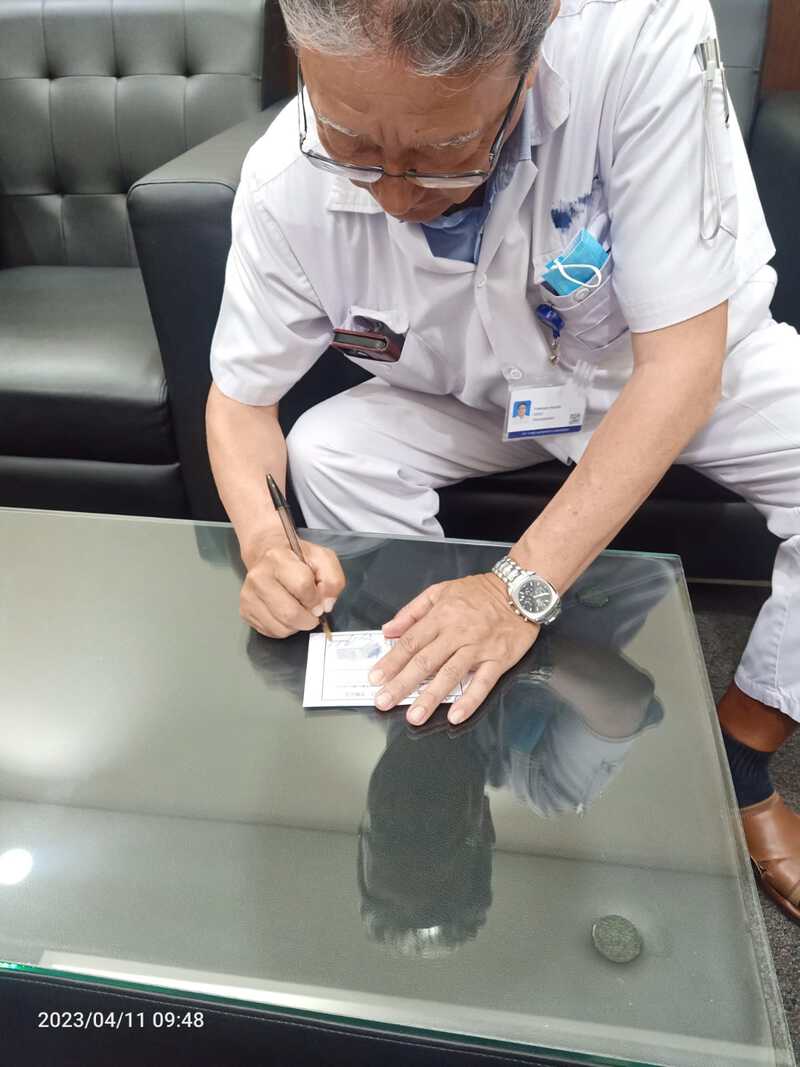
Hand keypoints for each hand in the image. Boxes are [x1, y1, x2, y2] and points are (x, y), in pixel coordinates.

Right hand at [240, 538, 345, 637]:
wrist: (267, 557)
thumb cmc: (298, 559)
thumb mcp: (322, 559)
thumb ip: (333, 580)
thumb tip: (325, 605)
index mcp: (277, 558)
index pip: (302, 586)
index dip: (316, 598)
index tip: (318, 599)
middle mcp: (258, 576)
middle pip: (290, 613)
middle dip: (308, 619)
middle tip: (311, 612)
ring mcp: (248, 595)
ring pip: (281, 627)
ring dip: (297, 625)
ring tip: (298, 611)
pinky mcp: (245, 611)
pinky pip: (272, 632)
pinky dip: (285, 629)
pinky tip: (286, 615)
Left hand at [369, 573, 538, 725]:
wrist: (520, 590)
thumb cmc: (479, 591)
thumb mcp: (440, 591)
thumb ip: (412, 611)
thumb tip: (388, 630)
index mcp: (440, 616)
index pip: (410, 642)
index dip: (391, 661)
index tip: (375, 678)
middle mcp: (457, 633)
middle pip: (425, 661)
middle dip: (402, 683)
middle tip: (384, 702)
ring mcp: (478, 648)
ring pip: (450, 674)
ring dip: (431, 697)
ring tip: (414, 716)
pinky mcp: (498, 659)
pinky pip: (483, 683)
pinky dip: (469, 700)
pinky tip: (455, 716)